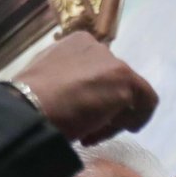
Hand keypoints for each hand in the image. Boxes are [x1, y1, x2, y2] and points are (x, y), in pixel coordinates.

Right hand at [11, 32, 157, 144]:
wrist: (29, 108)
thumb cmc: (31, 100)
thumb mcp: (49, 79)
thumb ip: (68, 79)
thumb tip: (77, 97)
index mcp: (78, 43)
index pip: (98, 71)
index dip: (93, 97)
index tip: (81, 117)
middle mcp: (99, 47)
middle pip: (114, 83)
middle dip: (104, 109)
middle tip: (87, 129)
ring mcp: (114, 64)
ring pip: (129, 94)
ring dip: (115, 118)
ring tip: (91, 134)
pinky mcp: (125, 83)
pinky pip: (146, 103)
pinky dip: (137, 119)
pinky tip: (121, 130)